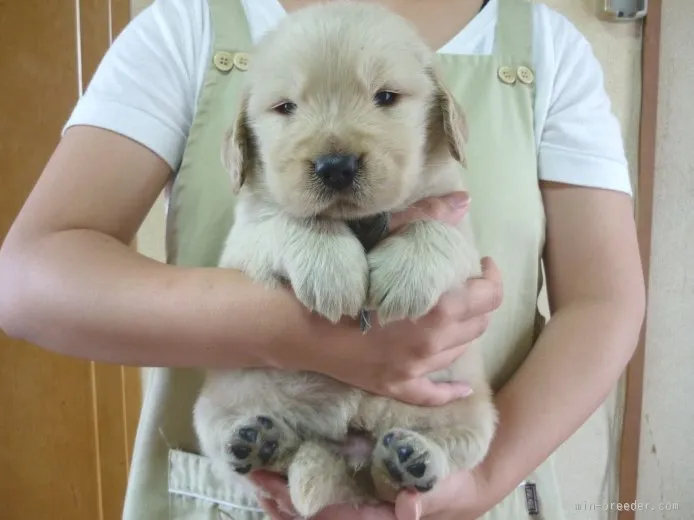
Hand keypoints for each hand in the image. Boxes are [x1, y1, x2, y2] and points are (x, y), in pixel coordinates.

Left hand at [251, 468, 490, 519]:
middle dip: (281, 502)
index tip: (273, 490)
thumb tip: (408, 506)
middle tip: (255, 479)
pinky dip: (300, 491)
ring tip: (258, 481)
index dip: (299, 507)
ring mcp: (359, 506)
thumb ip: (426, 498)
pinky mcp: (360, 495)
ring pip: (313, 513)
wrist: (464, 486)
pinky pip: (324, 499)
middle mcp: (362, 515)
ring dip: (283, 500)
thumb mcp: (442, 490)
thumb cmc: (451, 488)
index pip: (331, 518)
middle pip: (313, 519)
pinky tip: (283, 477)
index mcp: (376, 518)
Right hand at [280, 191, 503, 406]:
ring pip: (458, 352)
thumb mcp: (385, 237)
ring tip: (454, 314)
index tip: (483, 265)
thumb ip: (428, 218)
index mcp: (438, 308)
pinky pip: (431, 395)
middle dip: (479, 303)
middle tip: (467, 287)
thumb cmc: (341, 275)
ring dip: (463, 332)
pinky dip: (450, 392)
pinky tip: (462, 389)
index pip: (489, 296)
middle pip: (478, 324)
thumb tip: (464, 202)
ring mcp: (414, 369)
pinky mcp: (395, 384)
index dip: (493, 278)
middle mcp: (433, 343)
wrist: (299, 322)